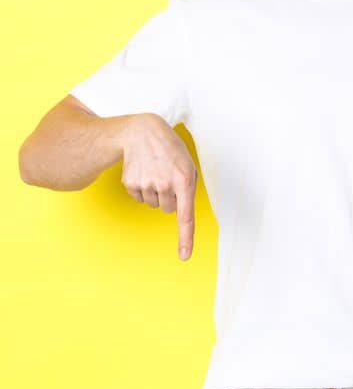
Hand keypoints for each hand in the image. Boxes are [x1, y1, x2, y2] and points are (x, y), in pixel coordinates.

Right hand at [116, 113, 198, 259]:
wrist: (143, 132)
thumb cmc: (171, 151)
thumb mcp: (188, 166)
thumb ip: (187, 190)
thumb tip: (179, 214)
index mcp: (184, 180)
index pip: (185, 216)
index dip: (185, 238)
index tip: (184, 256)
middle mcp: (165, 184)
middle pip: (169, 209)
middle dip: (170, 197)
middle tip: (167, 176)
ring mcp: (146, 184)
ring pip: (154, 204)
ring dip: (156, 192)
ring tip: (155, 171)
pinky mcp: (130, 183)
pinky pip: (140, 198)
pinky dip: (142, 188)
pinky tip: (143, 171)